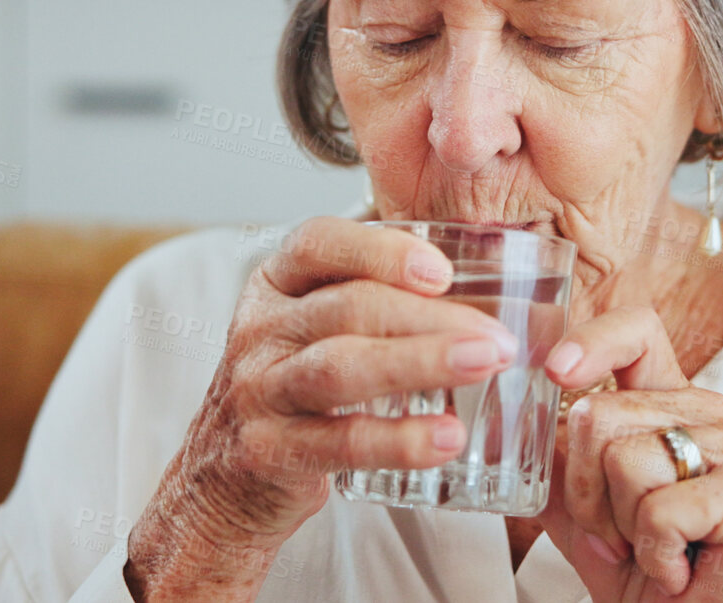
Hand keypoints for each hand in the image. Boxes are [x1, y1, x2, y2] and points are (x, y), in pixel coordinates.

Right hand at [125, 217, 519, 599]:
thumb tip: (495, 283)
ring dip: (420, 362)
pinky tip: (446, 438)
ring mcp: (259, 389)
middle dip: (430, 317)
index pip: (317, 243)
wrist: (224, 478)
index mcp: (275, 284)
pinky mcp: (269, 450)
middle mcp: (260, 328)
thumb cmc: (297, 388)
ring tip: (484, 365)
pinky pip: (340, 442)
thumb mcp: (316, 328)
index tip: (442, 271)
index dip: (380, 250)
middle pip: (346, 307)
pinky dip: (398, 439)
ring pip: (341, 368)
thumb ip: (380, 299)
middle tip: (498, 336)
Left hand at [538, 306, 722, 602]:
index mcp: (674, 403)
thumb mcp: (584, 513)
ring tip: (654, 548)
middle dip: (588, 493)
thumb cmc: (651, 573)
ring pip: (625, 462)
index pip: (637, 334)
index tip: (557, 370)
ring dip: (621, 527)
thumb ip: (551, 465)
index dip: (593, 341)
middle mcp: (710, 415)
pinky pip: (659, 511)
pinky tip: (676, 566)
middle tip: (622, 533)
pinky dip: (653, 553)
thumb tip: (498, 431)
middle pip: (601, 415)